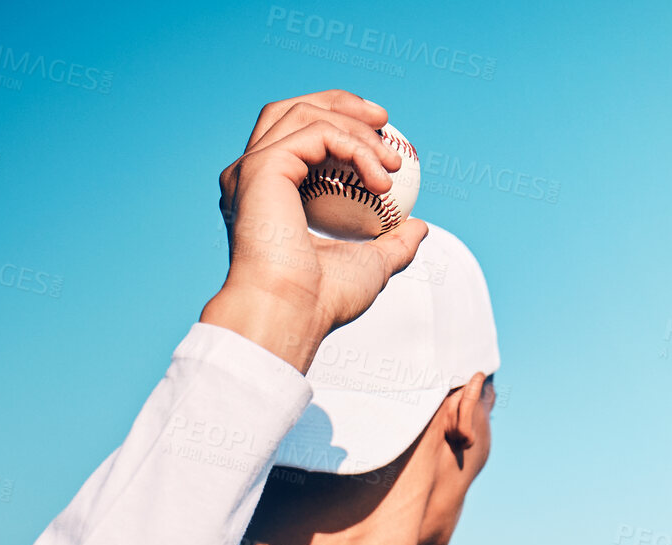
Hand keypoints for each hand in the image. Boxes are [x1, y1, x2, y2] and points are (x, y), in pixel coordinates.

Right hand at [200, 90, 427, 371]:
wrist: (293, 315)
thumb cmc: (323, 300)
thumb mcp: (370, 266)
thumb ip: (392, 243)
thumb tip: (419, 227)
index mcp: (270, 193)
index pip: (299, 136)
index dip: (340, 123)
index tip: (383, 135)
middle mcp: (253, 175)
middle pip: (291, 110)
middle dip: (341, 103)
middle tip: (385, 120)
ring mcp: (252, 168)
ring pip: (304, 114)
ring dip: (355, 129)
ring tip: (393, 162)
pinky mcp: (261, 166)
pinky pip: (316, 133)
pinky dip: (354, 148)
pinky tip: (380, 179)